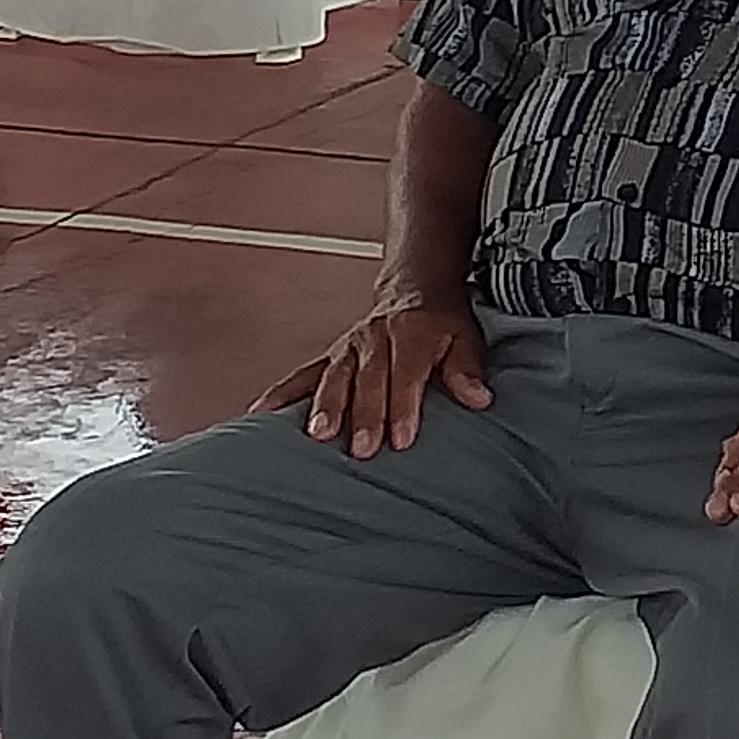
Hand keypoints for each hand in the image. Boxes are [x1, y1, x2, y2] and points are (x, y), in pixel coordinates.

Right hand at [258, 294, 494, 454]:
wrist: (414, 289)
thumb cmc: (441, 324)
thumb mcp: (466, 338)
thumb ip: (467, 369)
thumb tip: (478, 398)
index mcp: (413, 332)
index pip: (408, 372)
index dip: (404, 406)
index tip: (401, 439)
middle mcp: (376, 338)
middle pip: (369, 379)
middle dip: (364, 414)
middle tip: (361, 449)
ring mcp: (349, 348)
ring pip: (334, 376)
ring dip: (325, 406)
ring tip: (315, 435)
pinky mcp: (331, 357)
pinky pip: (303, 375)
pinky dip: (281, 394)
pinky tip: (260, 414)